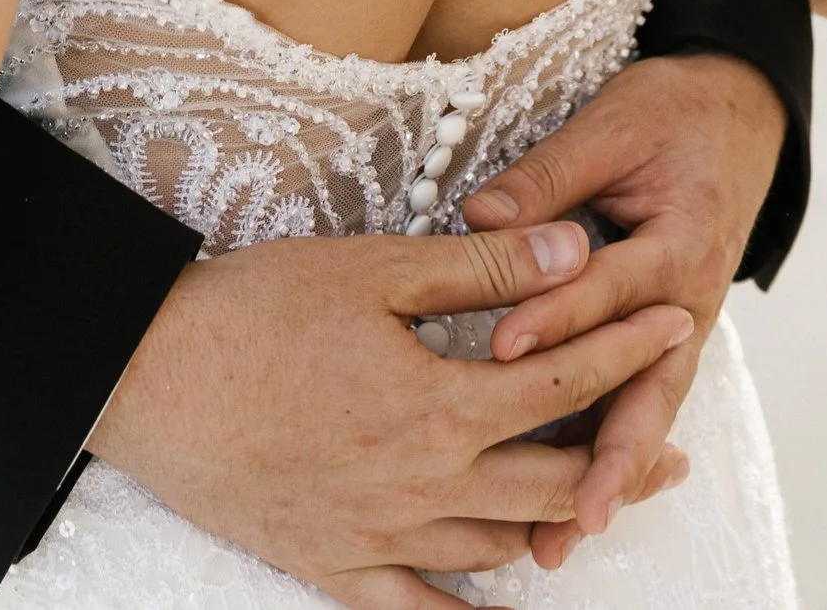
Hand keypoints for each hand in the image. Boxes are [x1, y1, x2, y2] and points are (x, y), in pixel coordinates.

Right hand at [91, 219, 694, 604]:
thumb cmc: (254, 310)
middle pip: (555, 481)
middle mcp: (427, 486)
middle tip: (676, 448)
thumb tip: (576, 252)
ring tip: (598, 504)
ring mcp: (382, 538)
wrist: (148, 376)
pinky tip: (507, 608)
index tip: (678, 323)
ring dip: (560, 524)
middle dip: (623, 458)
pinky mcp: (334, 567)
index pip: (565, 379)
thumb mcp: (373, 267)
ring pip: (502, 547)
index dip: (628, 347)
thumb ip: (481, 269)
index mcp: (442, 406)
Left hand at [461, 53, 784, 568]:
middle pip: (651, 389)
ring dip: (613, 476)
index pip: (611, 288)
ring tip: (567, 536)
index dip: (557, 315)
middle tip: (572, 514)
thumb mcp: (614, 123)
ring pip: (648, 412)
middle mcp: (689, 301)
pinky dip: (614, 451)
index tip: (502, 348)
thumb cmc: (673, 114)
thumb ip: (549, 174)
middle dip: (612, 457)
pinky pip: (641, 400)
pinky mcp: (665, 337)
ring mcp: (682, 327)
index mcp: (681, 241)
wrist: (738, 115)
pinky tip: (577, 499)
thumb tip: (480, 215)